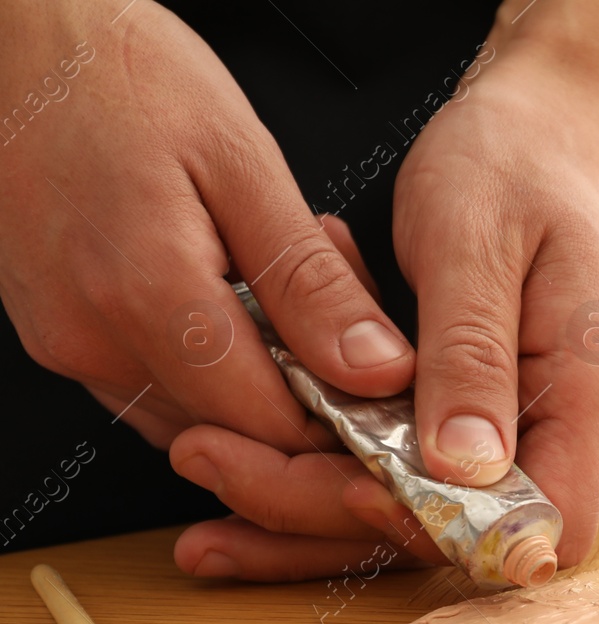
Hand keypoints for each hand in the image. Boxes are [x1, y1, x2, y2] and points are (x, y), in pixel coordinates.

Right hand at [0, 2, 420, 577]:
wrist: (17, 38)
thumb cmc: (124, 76)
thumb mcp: (244, 164)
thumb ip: (312, 284)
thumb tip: (376, 370)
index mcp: (147, 295)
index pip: (271, 425)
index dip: (343, 421)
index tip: (388, 385)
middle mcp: (92, 338)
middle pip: (236, 435)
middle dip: (309, 397)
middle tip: (344, 316)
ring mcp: (66, 345)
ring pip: (198, 421)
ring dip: (262, 383)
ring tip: (287, 290)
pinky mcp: (57, 338)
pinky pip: (156, 390)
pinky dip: (214, 367)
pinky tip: (238, 299)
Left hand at [172, 24, 598, 578]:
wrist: (536, 122)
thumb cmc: (518, 162)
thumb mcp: (479, 242)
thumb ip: (473, 358)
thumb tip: (463, 470)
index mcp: (581, 390)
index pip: (549, 523)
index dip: (456, 531)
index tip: (358, 490)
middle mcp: (548, 425)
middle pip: (455, 531)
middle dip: (328, 515)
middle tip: (216, 461)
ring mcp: (502, 424)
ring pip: (408, 510)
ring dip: (301, 502)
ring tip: (203, 466)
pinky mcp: (456, 413)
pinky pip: (388, 464)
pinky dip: (310, 457)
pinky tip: (241, 438)